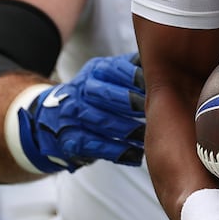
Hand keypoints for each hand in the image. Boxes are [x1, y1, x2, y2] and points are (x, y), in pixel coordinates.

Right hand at [14, 53, 145, 171]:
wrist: (54, 119)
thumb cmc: (96, 97)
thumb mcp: (109, 77)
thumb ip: (133, 72)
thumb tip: (164, 65)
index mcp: (96, 71)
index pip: (114, 69)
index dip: (134, 77)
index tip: (153, 85)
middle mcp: (81, 90)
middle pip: (103, 94)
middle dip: (128, 101)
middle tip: (151, 109)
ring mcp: (73, 115)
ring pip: (100, 121)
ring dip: (126, 129)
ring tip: (147, 135)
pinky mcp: (70, 139)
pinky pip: (93, 145)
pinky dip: (115, 150)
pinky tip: (134, 154)